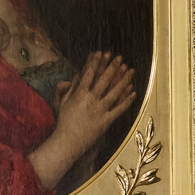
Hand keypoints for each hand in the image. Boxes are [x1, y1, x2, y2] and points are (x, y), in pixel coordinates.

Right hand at [32, 52, 136, 187]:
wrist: (67, 142)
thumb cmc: (63, 122)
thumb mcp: (61, 103)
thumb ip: (66, 88)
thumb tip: (71, 78)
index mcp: (79, 95)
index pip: (88, 74)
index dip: (95, 62)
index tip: (100, 53)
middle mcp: (91, 100)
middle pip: (104, 80)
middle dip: (112, 67)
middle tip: (119, 58)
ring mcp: (100, 111)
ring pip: (114, 92)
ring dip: (123, 80)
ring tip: (130, 70)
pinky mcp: (106, 121)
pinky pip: (119, 109)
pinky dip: (127, 100)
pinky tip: (133, 92)